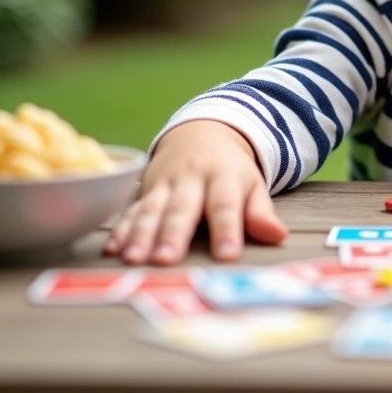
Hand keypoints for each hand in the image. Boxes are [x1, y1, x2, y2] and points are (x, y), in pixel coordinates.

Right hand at [103, 120, 287, 264]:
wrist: (201, 132)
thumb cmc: (231, 171)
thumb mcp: (252, 185)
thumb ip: (260, 212)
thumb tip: (278, 237)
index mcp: (224, 178)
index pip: (225, 205)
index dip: (226, 229)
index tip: (226, 255)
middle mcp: (191, 179)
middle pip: (182, 208)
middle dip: (173, 234)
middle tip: (167, 260)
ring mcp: (165, 184)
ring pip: (152, 210)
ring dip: (141, 234)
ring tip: (134, 258)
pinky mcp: (146, 191)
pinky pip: (131, 210)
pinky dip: (121, 229)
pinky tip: (113, 250)